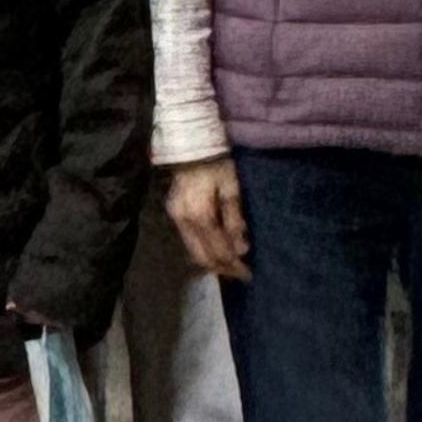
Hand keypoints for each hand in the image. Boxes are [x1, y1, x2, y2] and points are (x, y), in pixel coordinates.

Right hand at [163, 157, 249, 283]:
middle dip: (222, 268)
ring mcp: (175, 218)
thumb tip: (241, 248)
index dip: (233, 265)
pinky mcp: (173, 214)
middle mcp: (184, 221)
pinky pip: (188, 241)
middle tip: (240, 274)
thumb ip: (234, 219)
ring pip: (193, 251)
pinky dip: (203, 250)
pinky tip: (215, 250)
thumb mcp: (231, 189)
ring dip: (212, 262)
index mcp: (201, 216)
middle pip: (202, 256)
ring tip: (229, 266)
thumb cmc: (217, 165)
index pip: (218, 250)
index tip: (248, 274)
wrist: (190, 147)